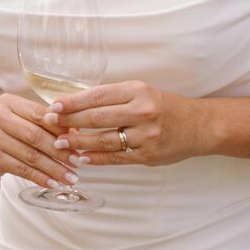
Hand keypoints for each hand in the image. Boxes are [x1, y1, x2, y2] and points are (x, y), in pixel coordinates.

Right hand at [0, 93, 79, 189]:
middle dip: (60, 151)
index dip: (60, 128)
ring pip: (30, 156)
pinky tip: (53, 183)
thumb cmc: (4, 128)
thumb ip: (44, 121)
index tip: (78, 141)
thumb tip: (76, 133)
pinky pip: (21, 169)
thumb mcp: (19, 117)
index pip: (39, 114)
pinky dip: (40, 177)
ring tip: (71, 177)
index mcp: (8, 102)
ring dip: (54, 168)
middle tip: (77, 162)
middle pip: (35, 136)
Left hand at [46, 81, 209, 167]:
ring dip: (78, 143)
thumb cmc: (163, 106)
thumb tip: (73, 105)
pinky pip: (115, 157)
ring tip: (60, 143)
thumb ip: (112, 98)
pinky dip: (95, 158)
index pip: (97, 95)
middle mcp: (142, 112)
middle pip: (97, 118)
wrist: (199, 126)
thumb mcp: (140, 92)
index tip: (53, 106)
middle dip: (69, 122)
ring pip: (104, 140)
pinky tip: (80, 157)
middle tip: (50, 124)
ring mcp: (146, 136)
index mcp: (138, 91)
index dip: (72, 102)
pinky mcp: (148, 155)